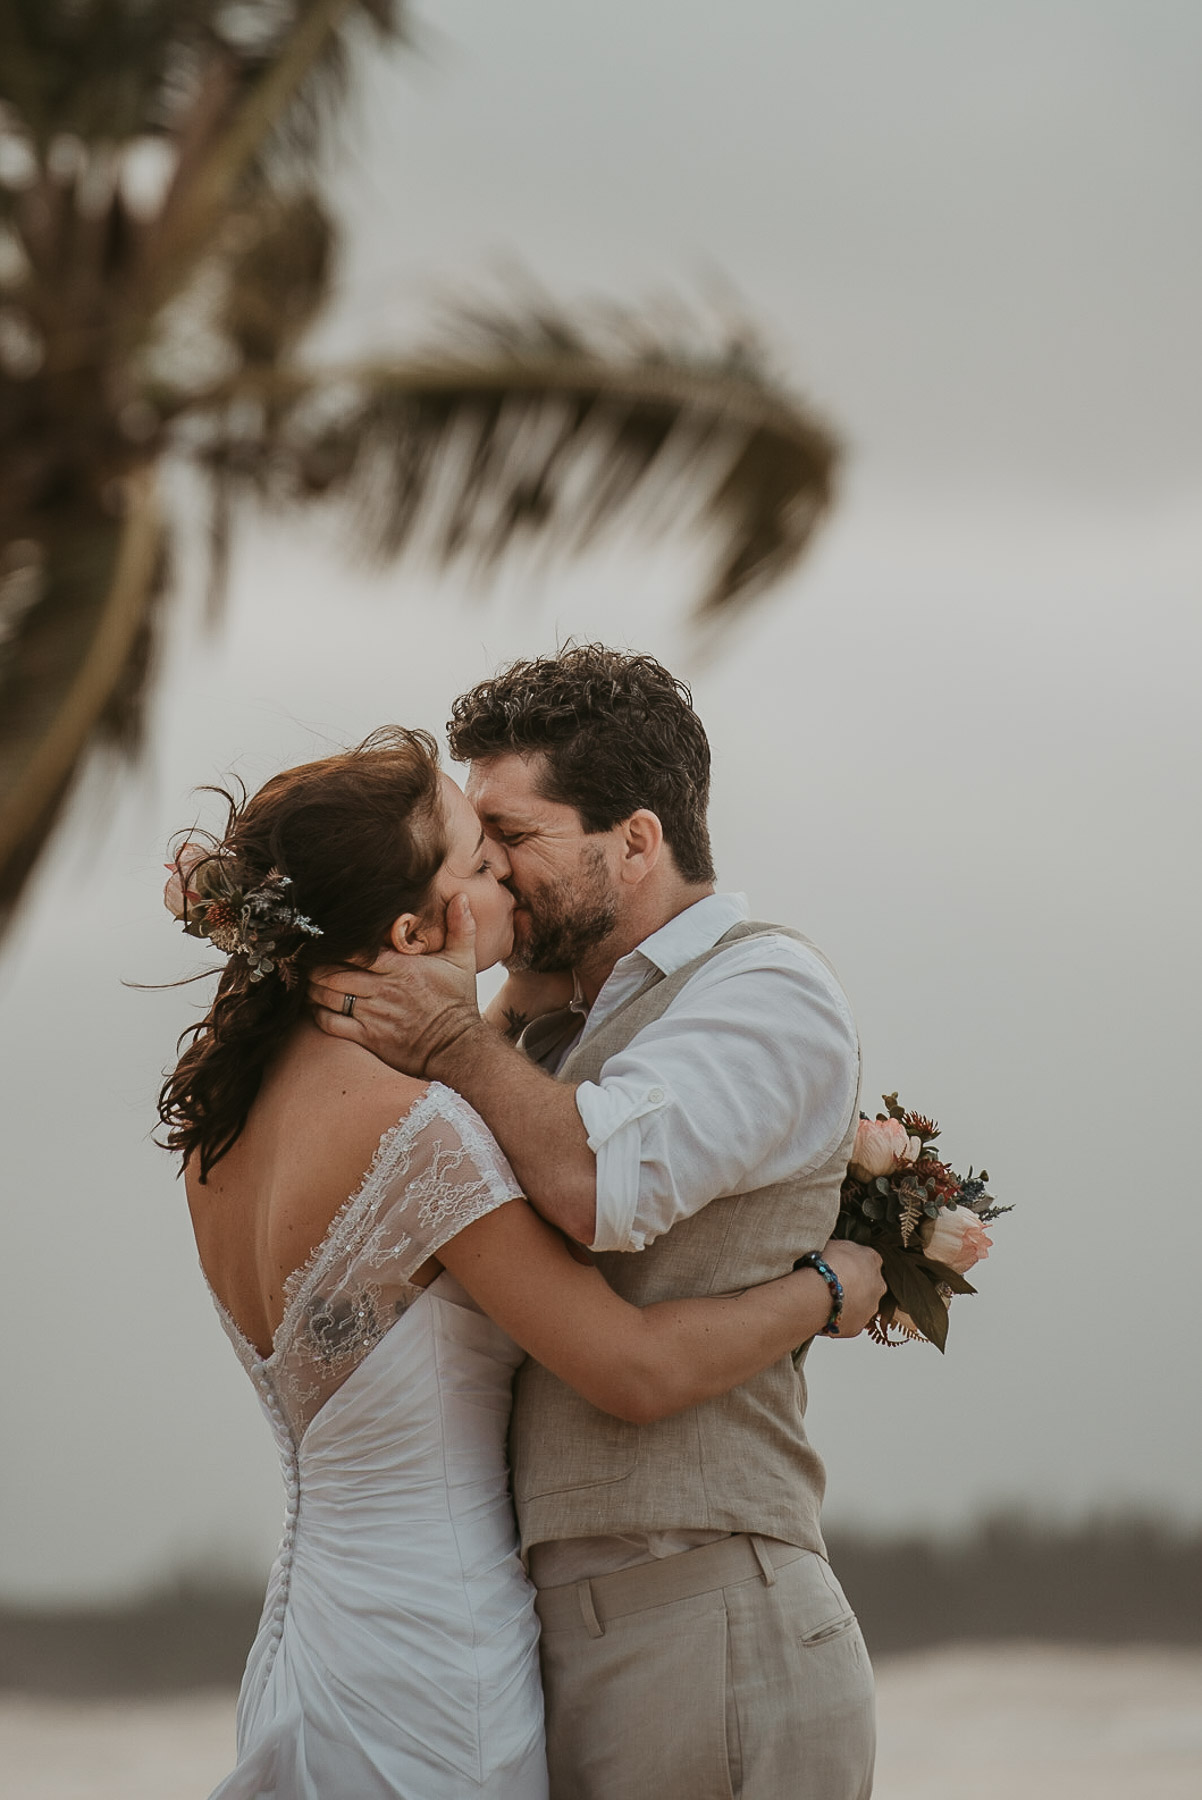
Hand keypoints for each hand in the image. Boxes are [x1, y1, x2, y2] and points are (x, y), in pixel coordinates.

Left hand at [308, 894, 483, 1076]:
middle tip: (312, 962)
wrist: (458, 1046)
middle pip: (333, 973)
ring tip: (313, 982)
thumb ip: (460, 927)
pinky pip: (331, 1023)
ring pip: (328, 997)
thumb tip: (461, 897)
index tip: (329, 941)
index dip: (336, 945)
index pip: (355, 951)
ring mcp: (373, 1015)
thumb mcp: (463, 961)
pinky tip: (319, 1007)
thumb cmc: (457, 1002)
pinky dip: (318, 1014)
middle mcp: (383, 990)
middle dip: (317, 967)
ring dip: (315, 988)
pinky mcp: (368, 1038)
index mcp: (401, 968)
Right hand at [817, 1240, 885, 1338]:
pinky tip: (825, 1313)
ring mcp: (870, 1308)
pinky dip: (841, 1319)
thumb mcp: (835, 1244)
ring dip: (850, 1303)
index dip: (856, 1264)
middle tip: (836, 1284)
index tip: (844, 1266)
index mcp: (872, 1260)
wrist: (817, 1294)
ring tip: (827, 1300)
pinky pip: (850, 1322)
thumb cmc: (823, 1266)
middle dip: (857, 1285)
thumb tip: (844, 1253)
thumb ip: (846, 1249)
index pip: (870, 1260)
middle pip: (871, 1284)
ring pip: (862, 1305)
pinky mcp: (858, 1326)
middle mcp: (878, 1285)